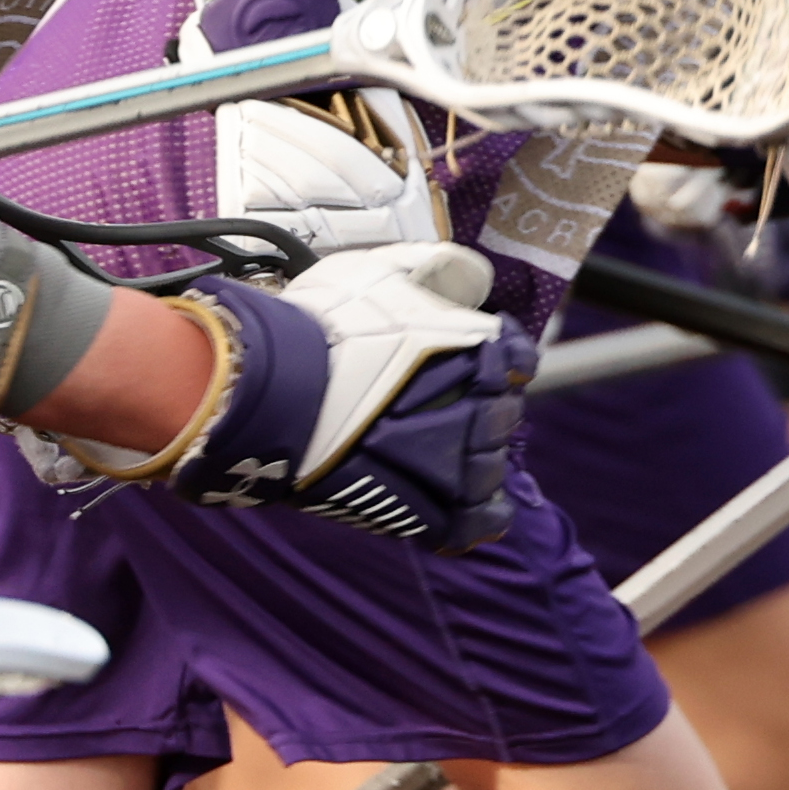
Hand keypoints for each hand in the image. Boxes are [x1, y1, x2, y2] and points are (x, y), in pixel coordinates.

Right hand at [158, 243, 524, 551]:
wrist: (271, 388)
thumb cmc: (321, 323)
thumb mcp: (381, 270)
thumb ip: (434, 270)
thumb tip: (470, 279)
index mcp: (478, 346)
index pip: (516, 357)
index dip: (500, 358)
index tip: (476, 359)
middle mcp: (480, 403)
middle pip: (503, 412)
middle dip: (482, 408)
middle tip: (438, 407)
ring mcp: (455, 460)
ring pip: (490, 465)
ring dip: (473, 459)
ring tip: (436, 454)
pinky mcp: (425, 508)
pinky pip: (475, 519)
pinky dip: (476, 515)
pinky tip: (466, 507)